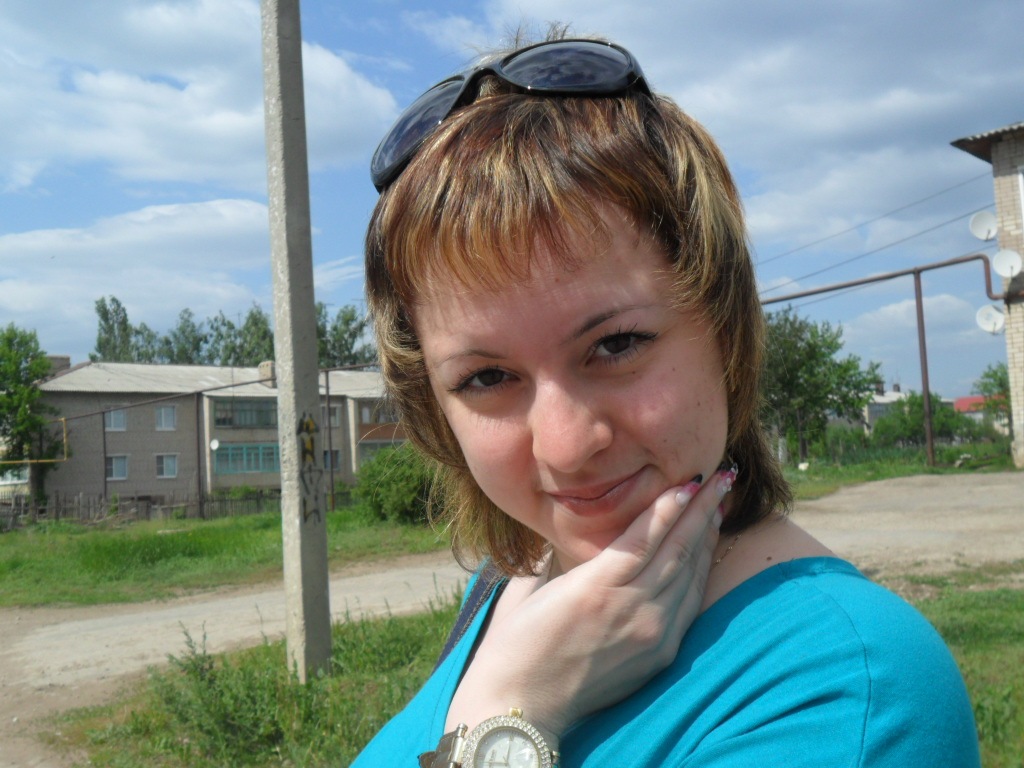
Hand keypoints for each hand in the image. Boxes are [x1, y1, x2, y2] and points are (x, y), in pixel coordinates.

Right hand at [445, 466, 732, 742]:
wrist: (520, 706)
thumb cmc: (513, 642)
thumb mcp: (533, 587)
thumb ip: (561, 557)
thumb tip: (577, 535)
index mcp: (595, 586)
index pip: (647, 535)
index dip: (672, 504)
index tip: (692, 478)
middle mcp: (630, 607)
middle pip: (678, 549)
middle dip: (702, 510)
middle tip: (723, 477)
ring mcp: (649, 633)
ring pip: (689, 575)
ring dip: (706, 539)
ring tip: (718, 507)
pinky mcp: (658, 655)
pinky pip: (688, 605)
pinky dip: (699, 575)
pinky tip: (703, 554)